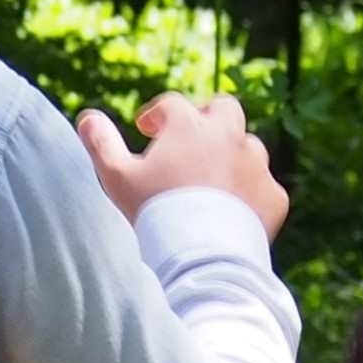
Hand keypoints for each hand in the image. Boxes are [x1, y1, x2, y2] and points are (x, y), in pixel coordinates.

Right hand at [74, 91, 289, 238]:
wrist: (202, 258)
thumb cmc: (154, 214)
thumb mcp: (116, 178)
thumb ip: (100, 143)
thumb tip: (87, 118)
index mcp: (189, 125)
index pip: (172, 105)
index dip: (156, 115)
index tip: (147, 130)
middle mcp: (229, 136)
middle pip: (223, 109)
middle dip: (207, 119)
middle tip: (191, 140)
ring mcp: (256, 165)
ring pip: (247, 148)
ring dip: (231, 157)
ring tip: (212, 182)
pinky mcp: (274, 197)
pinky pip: (264, 187)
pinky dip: (250, 194)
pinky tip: (234, 212)